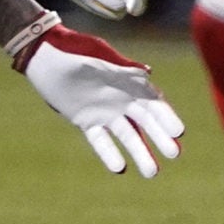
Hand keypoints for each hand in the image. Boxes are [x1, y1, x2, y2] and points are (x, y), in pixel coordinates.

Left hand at [12, 16, 184, 175]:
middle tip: (174, 154)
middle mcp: (121, 99)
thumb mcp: (98, 57)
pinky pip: (101, 140)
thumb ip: (121, 68)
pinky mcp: (87, 121)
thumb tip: (147, 74)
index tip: (178, 132)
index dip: (167, 116)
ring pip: (127, 136)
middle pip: (146, 122)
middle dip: (160, 137)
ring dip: (140, 152)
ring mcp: (105, 112)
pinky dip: (109, 153)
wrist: (44, 56)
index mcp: (129, 82)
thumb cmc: (75, 50)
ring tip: (152, 173)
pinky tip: (120, 169)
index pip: (153, 102)